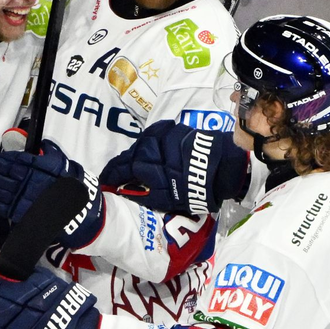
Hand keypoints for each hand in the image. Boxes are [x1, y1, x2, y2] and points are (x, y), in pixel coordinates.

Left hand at [0, 141, 102, 248]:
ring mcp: (22, 198)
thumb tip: (42, 144)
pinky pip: (2, 205)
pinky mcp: (20, 213)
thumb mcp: (62, 163)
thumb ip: (50, 152)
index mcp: (36, 169)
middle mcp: (27, 182)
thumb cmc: (69, 185)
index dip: (5, 157)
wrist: (76, 210)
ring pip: (0, 188)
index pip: (15, 160)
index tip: (0, 157)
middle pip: (5, 173)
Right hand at [100, 120, 248, 214]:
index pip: (121, 168)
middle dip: (122, 166)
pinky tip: (152, 154)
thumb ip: (142, 195)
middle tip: (118, 176)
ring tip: (135, 167)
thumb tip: (124, 191)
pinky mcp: (174, 129)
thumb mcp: (166, 199)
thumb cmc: (196, 188)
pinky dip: (150, 146)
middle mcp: (150, 144)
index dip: (111, 176)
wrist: (224, 168)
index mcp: (146, 162)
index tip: (105, 182)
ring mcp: (162, 134)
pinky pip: (155, 137)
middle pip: (130, 155)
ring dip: (136, 156)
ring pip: (142, 144)